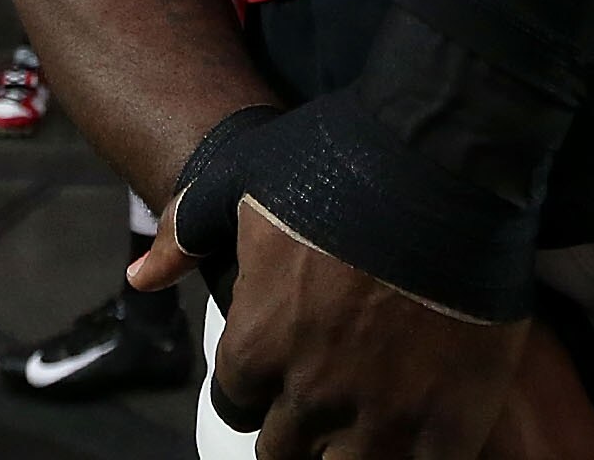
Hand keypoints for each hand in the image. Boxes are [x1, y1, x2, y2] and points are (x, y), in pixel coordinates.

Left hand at [134, 206, 593, 459]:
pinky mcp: (451, 423)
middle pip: (286, 452)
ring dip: (352, 449)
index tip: (285, 365)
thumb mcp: (241, 177)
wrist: (447, 162)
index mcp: (255, 344)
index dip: (259, 386)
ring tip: (373, 417)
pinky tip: (425, 427)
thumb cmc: (337, 162)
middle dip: (301, 427)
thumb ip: (188, 231)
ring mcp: (382, 415)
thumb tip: (142, 276)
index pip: (237, 404)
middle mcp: (309, 394)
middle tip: (331, 392)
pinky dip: (418, 455)